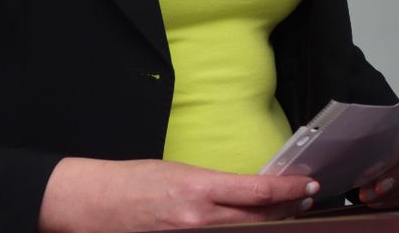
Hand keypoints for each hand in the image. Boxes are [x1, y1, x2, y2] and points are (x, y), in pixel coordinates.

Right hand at [38, 156, 319, 231]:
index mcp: (197, 188)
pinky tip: (250, 228)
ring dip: (267, 225)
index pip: (257, 192)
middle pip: (259, 220)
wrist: (91, 204)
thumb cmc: (130, 182)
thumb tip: (244, 191)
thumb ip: (212, 185)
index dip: (288, 190)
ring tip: (284, 214)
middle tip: (304, 201)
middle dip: (287, 211)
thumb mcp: (176, 171)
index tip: (307, 184)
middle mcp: (197, 219)